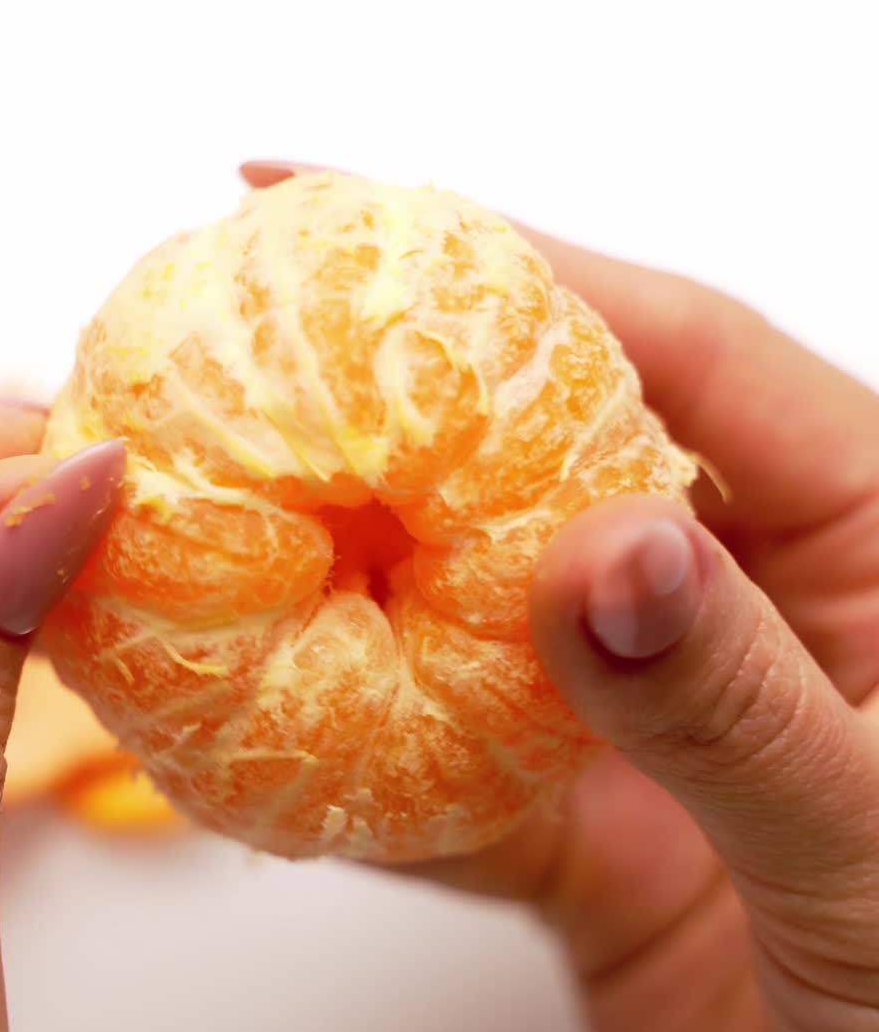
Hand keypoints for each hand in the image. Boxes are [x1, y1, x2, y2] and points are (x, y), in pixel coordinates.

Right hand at [245, 162, 878, 1031]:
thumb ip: (735, 698)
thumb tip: (599, 548)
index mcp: (863, 538)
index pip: (669, 351)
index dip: (512, 264)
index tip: (345, 206)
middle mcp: (736, 605)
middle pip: (537, 452)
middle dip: (393, 394)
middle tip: (244, 335)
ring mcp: (645, 713)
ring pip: (467, 602)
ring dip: (346, 563)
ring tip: (217, 495)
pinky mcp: (586, 825)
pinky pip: (439, 757)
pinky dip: (348, 741)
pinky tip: (255, 704)